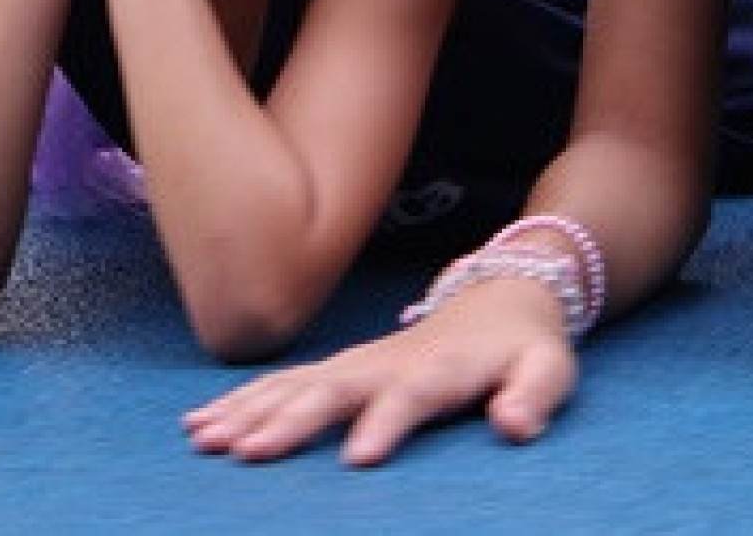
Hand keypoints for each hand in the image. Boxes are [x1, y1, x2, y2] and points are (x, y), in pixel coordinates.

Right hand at [184, 276, 574, 465]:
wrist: (503, 292)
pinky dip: (241, 401)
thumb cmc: (525, 345)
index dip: (386, 423)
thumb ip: (535, 396)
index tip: (357, 459)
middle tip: (247, 452)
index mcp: (439, 369)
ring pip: (295, 384)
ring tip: (205, 439)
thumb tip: (515, 426)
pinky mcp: (340, 369)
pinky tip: (201, 424)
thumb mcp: (550, 368)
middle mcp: (387, 363)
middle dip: (290, 419)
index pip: (410, 396)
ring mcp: (358, 362)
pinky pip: (283, 383)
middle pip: (334, 389)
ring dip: (250, 410)